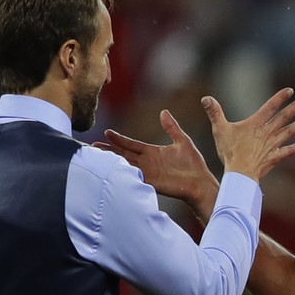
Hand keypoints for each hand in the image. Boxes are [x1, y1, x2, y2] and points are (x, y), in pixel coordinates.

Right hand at [97, 109, 218, 212]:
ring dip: (113, 160)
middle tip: (93, 145)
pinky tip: (114, 169)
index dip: (119, 139)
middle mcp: (147, 162)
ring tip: (98, 156)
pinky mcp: (151, 181)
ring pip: (126, 164)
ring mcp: (148, 172)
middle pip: (124, 154)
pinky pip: (134, 175)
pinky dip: (124, 172)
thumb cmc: (193, 164)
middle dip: (109, 150)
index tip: (107, 132)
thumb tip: (164, 112)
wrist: (200, 182)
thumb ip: (171, 127)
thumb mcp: (182, 140)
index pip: (131, 144)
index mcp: (152, 152)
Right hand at [203, 88, 294, 180]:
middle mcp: (267, 133)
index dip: (280, 98)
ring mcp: (272, 145)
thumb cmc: (230, 151)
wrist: (240, 173)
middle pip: (283, 117)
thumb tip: (205, 98)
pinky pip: (287, 151)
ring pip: (288, 132)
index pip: (270, 107)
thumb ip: (214, 113)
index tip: (290, 90)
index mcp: (255, 124)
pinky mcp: (274, 158)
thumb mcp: (219, 130)